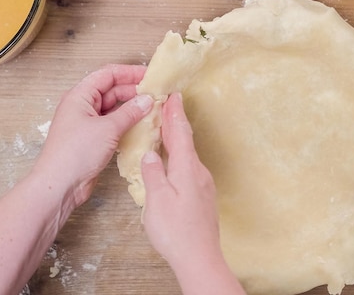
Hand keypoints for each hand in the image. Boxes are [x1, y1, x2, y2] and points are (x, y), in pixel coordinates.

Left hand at [34, 64, 152, 206]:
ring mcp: (88, 123)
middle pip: (112, 90)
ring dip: (133, 107)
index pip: (108, 75)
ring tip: (154, 108)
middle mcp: (83, 106)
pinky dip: (128, 123)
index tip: (150, 75)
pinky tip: (143, 125)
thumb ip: (130, 112)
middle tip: (157, 94)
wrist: (59, 185)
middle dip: (134, 91)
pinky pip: (114, 124)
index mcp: (80, 96)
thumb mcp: (107, 129)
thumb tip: (148, 100)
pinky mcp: (94, 139)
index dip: (129, 73)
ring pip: (114, 108)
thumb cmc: (76, 152)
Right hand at [140, 93, 219, 266]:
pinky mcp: (203, 197)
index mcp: (186, 168)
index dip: (175, 114)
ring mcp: (203, 185)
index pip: (180, 133)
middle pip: (186, 141)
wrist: (199, 257)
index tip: (172, 96)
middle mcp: (199, 172)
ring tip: (169, 129)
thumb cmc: (176, 231)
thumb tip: (149, 154)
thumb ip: (153, 173)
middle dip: (177, 122)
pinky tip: (175, 162)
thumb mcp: (157, 199)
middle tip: (171, 105)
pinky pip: (191, 168)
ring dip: (179, 139)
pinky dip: (181, 157)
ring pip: (189, 155)